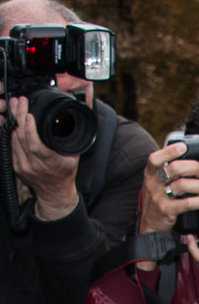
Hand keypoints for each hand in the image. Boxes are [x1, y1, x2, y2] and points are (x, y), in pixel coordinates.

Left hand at [8, 95, 78, 219]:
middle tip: (20, 101)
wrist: (55, 193)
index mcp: (51, 162)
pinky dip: (12, 132)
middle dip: (19, 116)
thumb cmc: (65, 173)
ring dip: (14, 120)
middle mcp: (35, 165)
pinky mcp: (17, 167)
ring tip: (16, 106)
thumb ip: (72, 137)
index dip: (30, 129)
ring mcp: (24, 166)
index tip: (29, 114)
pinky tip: (14, 121)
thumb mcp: (73, 156)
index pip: (35, 145)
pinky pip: (11, 145)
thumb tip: (74, 116)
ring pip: (14, 139)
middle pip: (22, 137)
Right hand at [137, 141, 198, 234]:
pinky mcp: (167, 211)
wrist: (150, 225)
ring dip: (198, 185)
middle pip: (174, 169)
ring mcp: (159, 197)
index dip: (170, 151)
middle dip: (192, 167)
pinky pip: (185, 203)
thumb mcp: (155, 183)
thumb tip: (184, 158)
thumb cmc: (156, 201)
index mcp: (150, 174)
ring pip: (182, 185)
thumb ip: (165, 171)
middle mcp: (153, 184)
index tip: (183, 147)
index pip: (156, 158)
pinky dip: (197, 201)